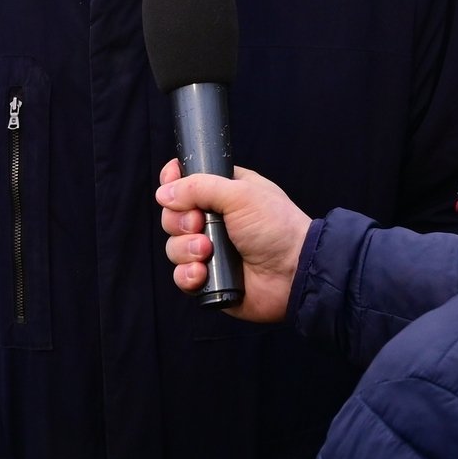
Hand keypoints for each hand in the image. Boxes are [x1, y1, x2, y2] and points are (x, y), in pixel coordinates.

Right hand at [156, 158, 309, 322]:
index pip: (186, 181)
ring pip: (174, 246)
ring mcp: (211, 249)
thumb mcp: (240, 194)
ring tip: (208, 251)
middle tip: (200, 223)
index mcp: (224, 191)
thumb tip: (164, 192)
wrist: (293, 272)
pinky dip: (188, 275)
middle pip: (173, 215)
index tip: (170, 186)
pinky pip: (181, 276)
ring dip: (186, 249)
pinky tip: (203, 273)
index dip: (173, 183)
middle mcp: (215, 219)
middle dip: (180, 221)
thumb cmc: (277, 227)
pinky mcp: (209, 277)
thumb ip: (199, 187)